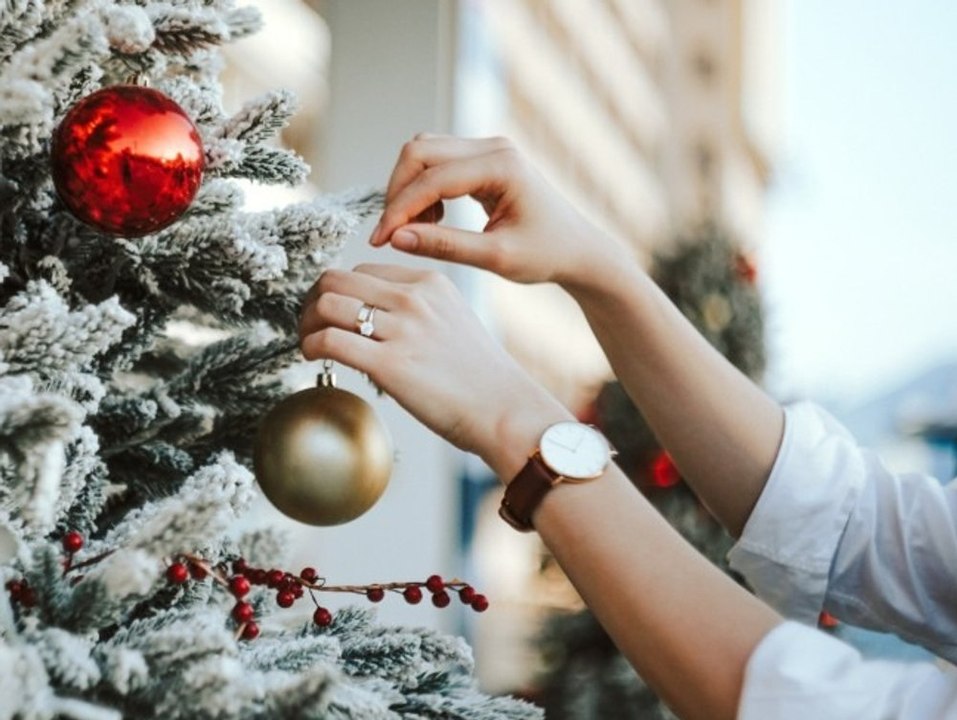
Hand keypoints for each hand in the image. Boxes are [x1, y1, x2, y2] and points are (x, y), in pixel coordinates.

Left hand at [298, 264, 570, 478]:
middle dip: (313, 302)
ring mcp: (402, 329)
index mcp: (430, 283)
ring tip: (307, 343)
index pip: (363, 272)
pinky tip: (313, 358)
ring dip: (306, 324)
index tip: (332, 314)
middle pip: (337, 281)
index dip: (338, 292)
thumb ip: (417, 312)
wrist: (505, 411)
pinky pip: (330, 341)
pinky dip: (311, 347)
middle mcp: (414, 298)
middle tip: (310, 325)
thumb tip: (373, 321)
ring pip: (327, 305)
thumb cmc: (482, 378)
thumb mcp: (454, 322)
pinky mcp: (389, 364)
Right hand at [370, 134, 628, 290]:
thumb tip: (397, 238)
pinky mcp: (482, 160)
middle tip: (391, 235)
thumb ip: (445, 246)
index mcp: (502, 166)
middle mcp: (493, 147)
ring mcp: (487, 149)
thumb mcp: (496, 258)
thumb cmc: (547, 254)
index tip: (380, 241)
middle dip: (398, 193)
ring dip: (408, 190)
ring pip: (423, 153)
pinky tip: (433, 222)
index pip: (432, 178)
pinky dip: (423, 190)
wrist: (578, 250)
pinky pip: (436, 163)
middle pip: (419, 151)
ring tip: (417, 230)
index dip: (400, 209)